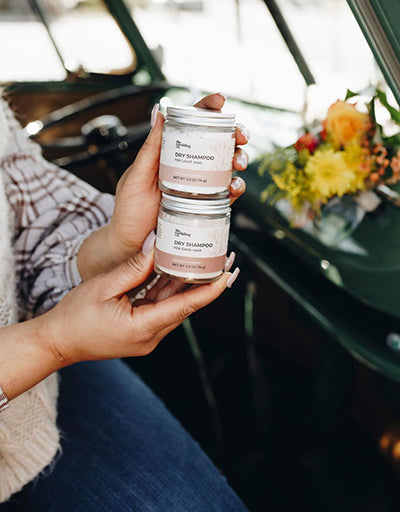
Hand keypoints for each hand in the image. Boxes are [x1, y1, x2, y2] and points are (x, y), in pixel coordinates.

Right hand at [38, 236, 239, 366]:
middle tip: (223, 259)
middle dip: (203, 283)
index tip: (228, 275)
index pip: (185, 307)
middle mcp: (150, 337)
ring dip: (187, 284)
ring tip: (205, 261)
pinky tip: (177, 271)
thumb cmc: (75, 316)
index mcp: (143, 328)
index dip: (210, 291)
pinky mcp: (141, 332)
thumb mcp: (104, 285)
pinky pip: (160, 308)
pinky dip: (169, 290)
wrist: (57, 342)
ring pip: (173, 306)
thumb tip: (157, 243)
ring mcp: (147, 337)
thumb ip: (134, 267)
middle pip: (184, 305)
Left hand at [106, 92, 248, 263]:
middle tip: (241, 136)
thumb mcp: (136, 176)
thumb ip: (150, 148)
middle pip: (218, 140)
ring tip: (239, 163)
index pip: (192, 121)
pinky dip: (237, 187)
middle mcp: (188, 164)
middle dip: (236, 133)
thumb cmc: (128, 209)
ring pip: (228, 164)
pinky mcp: (206, 205)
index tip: (221, 100)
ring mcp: (199, 184)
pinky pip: (227, 193)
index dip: (208, 107)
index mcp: (170, 151)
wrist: (130, 245)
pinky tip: (235, 187)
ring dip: (240, 158)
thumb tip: (159, 111)